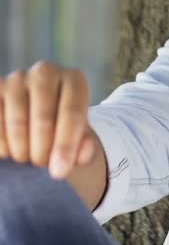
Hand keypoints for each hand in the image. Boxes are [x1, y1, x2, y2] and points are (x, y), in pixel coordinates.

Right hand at [0, 61, 97, 178]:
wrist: (37, 112)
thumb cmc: (62, 125)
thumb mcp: (79, 135)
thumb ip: (84, 146)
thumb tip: (81, 157)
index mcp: (74, 80)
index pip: (72, 113)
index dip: (66, 145)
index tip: (59, 172)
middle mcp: (45, 72)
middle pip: (44, 119)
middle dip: (43, 151)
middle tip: (42, 164)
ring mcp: (16, 78)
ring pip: (17, 123)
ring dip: (22, 150)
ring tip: (28, 157)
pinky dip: (3, 145)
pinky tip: (10, 151)